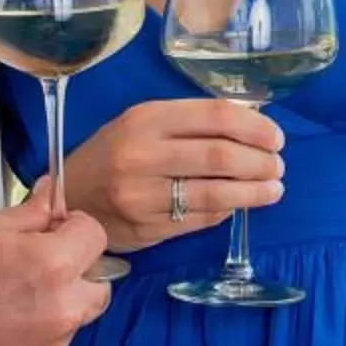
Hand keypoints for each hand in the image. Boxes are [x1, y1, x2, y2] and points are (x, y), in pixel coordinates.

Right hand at [0, 204, 114, 345]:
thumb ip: (36, 212)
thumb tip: (57, 197)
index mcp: (54, 268)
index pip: (97, 237)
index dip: (76, 229)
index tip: (56, 231)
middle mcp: (60, 314)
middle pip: (99, 287)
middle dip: (79, 272)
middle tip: (41, 266)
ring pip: (73, 321)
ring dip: (57, 308)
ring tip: (10, 300)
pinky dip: (35, 337)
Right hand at [56, 98, 286, 250]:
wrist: (68, 199)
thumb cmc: (113, 154)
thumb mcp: (142, 123)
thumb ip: (188, 122)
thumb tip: (250, 121)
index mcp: (146, 119)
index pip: (215, 117)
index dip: (255, 126)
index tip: (275, 137)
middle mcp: (142, 155)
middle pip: (221, 157)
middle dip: (260, 163)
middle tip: (277, 166)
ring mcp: (143, 195)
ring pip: (216, 193)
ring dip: (254, 192)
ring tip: (273, 188)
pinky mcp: (147, 228)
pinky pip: (202, 220)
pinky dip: (228, 211)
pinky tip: (239, 205)